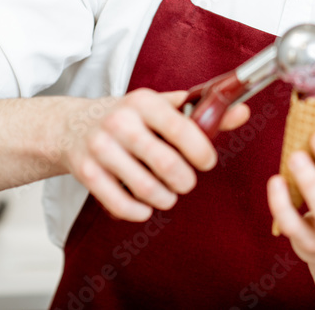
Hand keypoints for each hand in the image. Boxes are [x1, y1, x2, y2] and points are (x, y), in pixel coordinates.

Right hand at [62, 88, 249, 221]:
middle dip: (185, 181)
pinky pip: (120, 204)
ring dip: (165, 198)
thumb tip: (243, 111)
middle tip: (186, 182)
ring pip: (145, 188)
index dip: (201, 151)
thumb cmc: (129, 118)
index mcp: (144, 101)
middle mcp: (120, 122)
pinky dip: (139, 212)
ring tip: (168, 194)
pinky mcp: (86, 173)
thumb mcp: (161, 107)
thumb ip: (202, 112)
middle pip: (166, 164)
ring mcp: (100, 148)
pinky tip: (146, 206)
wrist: (71, 126)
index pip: (181, 128)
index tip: (207, 163)